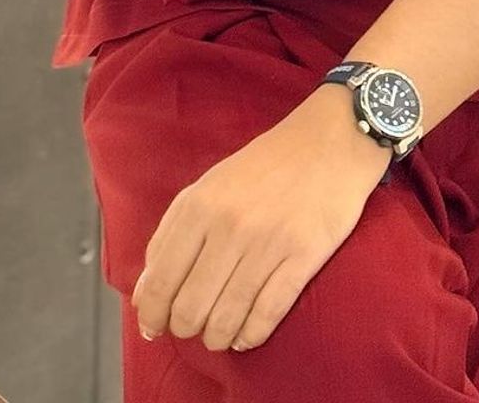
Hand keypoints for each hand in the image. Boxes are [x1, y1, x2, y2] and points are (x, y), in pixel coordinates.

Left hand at [132, 86, 390, 354]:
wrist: (329, 142)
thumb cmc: (264, 166)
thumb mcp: (209, 185)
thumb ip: (175, 230)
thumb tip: (149, 289)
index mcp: (198, 205)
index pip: (161, 279)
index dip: (152, 314)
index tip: (152, 327)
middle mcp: (227, 226)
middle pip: (190, 306)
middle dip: (184, 328)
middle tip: (190, 329)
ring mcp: (266, 243)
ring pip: (226, 318)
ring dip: (216, 337)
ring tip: (217, 336)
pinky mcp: (302, 257)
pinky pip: (266, 314)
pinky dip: (251, 335)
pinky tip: (245, 337)